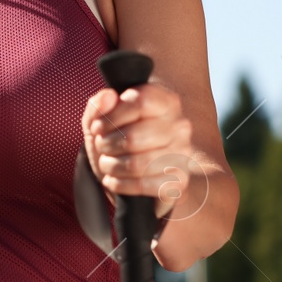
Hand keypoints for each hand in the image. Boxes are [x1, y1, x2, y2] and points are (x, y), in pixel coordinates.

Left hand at [81, 81, 195, 218]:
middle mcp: (180, 125)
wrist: (131, 178)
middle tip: (103, 147)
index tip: (98, 127)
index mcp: (165, 102)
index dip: (112, 117)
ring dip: (112, 166)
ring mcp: (182, 154)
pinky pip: (143, 185)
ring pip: (137, 164)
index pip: (140, 102)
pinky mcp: (179, 181)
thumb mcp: (101, 119)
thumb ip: (99, 104)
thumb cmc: (118, 141)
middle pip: (134, 136)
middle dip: (108, 145)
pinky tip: (115, 180)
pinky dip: (121, 184)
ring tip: (107, 164)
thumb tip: (108, 96)